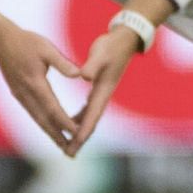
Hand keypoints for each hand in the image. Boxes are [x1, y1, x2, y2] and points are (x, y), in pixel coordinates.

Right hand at [0, 24, 84, 150]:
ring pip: (37, 119)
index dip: (66, 122)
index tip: (77, 133)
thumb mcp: (47, 48)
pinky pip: (32, 113)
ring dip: (50, 133)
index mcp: (36, 84)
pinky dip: (42, 123)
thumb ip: (63, 63)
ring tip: (63, 145)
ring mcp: (20, 96)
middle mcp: (27, 94)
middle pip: (44, 120)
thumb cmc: (26, 42)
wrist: (1, 41)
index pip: (53, 108)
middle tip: (71, 150)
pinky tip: (49, 128)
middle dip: (58, 136)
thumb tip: (79, 75)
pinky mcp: (18, 94)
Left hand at [68, 27, 143, 156]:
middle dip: (80, 139)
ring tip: (69, 145)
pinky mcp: (98, 87)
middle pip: (90, 122)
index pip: (92, 115)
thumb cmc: (111, 45)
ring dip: (79, 132)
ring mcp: (101, 92)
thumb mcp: (100, 54)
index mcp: (103, 90)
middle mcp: (103, 95)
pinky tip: (71, 123)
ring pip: (89, 117)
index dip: (83, 131)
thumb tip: (83, 76)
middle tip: (69, 154)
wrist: (124, 39)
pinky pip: (87, 109)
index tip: (75, 144)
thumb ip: (92, 65)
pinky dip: (79, 119)